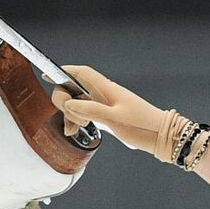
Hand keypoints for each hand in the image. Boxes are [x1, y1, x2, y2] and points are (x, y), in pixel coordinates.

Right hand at [45, 65, 190, 163]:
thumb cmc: (143, 125)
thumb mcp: (114, 118)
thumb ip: (90, 110)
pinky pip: (85, 115)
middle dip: (65, 100)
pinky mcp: (107, 117)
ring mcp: (105, 106)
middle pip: (74, 89)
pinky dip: (77, 121)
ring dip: (71, 114)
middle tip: (72, 115)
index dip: (64, 71)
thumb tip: (68, 104)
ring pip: (78, 104)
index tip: (47, 74)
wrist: (162, 137)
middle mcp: (104, 95)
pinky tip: (73, 130)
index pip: (82, 73)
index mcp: (107, 89)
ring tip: (77, 127)